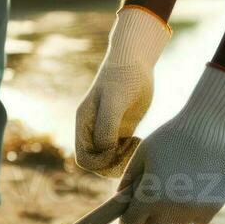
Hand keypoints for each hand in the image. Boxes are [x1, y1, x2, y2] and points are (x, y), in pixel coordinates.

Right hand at [76, 7, 172, 177]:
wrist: (135, 59)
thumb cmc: (123, 77)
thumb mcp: (115, 101)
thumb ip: (107, 127)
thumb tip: (104, 152)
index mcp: (84, 124)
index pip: (85, 159)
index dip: (100, 163)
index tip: (118, 152)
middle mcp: (93, 130)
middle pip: (97, 163)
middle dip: (113, 164)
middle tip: (131, 150)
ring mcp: (108, 130)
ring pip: (110, 159)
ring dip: (123, 160)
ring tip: (136, 145)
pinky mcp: (123, 129)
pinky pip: (122, 151)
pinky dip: (130, 153)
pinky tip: (140, 140)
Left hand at [117, 64, 224, 223]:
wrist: (212, 126)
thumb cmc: (172, 136)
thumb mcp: (143, 153)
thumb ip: (129, 179)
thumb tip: (121, 200)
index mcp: (150, 195)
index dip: (128, 221)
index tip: (130, 215)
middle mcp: (172, 208)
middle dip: (150, 216)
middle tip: (155, 196)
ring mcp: (194, 210)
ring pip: (177, 222)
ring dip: (174, 210)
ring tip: (180, 182)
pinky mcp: (213, 207)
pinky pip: (197, 218)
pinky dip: (195, 208)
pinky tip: (197, 184)